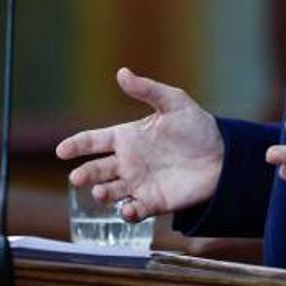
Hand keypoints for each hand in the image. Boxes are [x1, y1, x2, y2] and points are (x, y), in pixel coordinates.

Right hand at [55, 68, 222, 221]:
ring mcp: (139, 183)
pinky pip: (134, 211)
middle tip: (77, 177)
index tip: (62, 150)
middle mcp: (128, 161)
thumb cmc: (197, 127)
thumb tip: (122, 72)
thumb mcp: (174, 102)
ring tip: (101, 192)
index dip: (77, 145)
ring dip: (102, 193)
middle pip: (96, 169)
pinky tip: (129, 209)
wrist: (224, 157)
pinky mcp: (153, 202)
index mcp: (127, 137)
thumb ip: (147, 90)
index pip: (94, 140)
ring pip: (110, 191)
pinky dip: (127, 212)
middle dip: (84, 174)